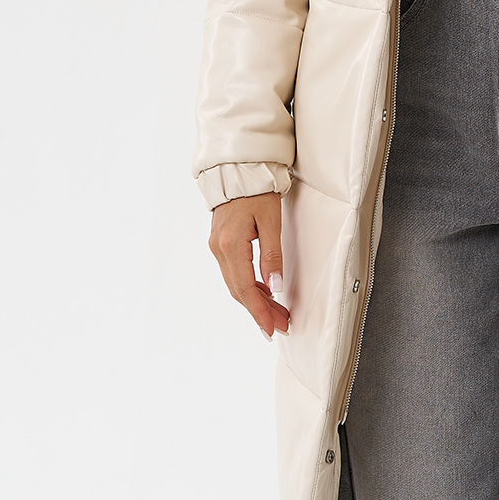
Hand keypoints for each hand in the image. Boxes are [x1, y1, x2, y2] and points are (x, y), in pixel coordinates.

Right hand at [209, 192, 289, 338]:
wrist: (238, 170)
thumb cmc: (257, 191)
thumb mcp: (271, 221)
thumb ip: (272, 254)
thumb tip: (275, 286)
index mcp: (231, 244)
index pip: (245, 288)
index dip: (259, 312)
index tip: (272, 328)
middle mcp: (219, 249)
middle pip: (239, 291)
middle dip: (260, 311)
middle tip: (281, 325)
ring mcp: (217, 247)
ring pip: (236, 284)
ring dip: (255, 301)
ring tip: (277, 314)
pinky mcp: (220, 244)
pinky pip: (234, 273)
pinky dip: (249, 286)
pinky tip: (264, 293)